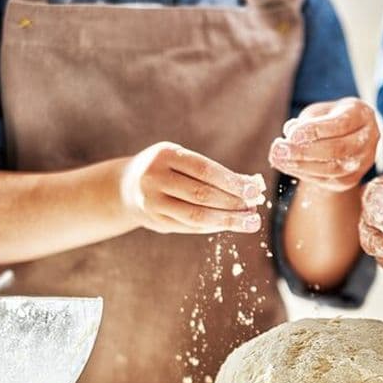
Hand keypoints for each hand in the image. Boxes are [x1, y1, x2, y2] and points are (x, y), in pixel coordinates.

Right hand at [119, 142, 266, 233]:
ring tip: (250, 222)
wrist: (127, 186)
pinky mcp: (155, 221)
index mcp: (164, 155)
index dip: (231, 181)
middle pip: (201, 195)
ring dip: (227, 220)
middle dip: (233, 204)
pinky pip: (190, 227)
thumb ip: (214, 173)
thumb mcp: (184, 160)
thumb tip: (254, 185)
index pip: (204, 170)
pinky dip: (214, 227)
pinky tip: (230, 225)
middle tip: (255, 210)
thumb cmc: (168, 169)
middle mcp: (154, 178)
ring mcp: (152, 202)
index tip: (254, 190)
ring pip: (196, 216)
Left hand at [269, 97, 379, 191]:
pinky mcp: (351, 179)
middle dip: (305, 151)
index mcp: (363, 116)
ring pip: (333, 169)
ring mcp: (363, 163)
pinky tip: (287, 165)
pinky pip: (328, 180)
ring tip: (278, 158)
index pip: (340, 125)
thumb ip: (307, 120)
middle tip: (279, 149)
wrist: (351, 134)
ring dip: (301, 165)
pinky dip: (304, 174)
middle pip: (338, 150)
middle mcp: (369, 140)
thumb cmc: (332, 117)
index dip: (315, 130)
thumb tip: (289, 133)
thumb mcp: (321, 111)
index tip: (291, 134)